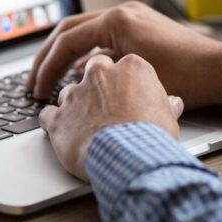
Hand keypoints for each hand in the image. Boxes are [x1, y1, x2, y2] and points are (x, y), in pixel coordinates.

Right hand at [27, 1, 221, 109]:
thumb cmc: (187, 78)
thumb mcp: (134, 77)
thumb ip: (99, 73)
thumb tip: (74, 80)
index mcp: (118, 20)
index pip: (67, 40)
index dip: (47, 67)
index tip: (37, 89)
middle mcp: (123, 12)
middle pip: (70, 30)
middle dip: (48, 57)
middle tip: (33, 82)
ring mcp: (133, 16)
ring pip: (85, 32)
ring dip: (66, 55)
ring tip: (51, 80)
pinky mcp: (141, 26)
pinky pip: (104, 37)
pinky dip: (88, 54)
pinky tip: (82, 76)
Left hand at [39, 53, 184, 180]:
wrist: (129, 157)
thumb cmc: (152, 136)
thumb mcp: (169, 116)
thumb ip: (166, 104)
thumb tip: (173, 103)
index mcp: (130, 67)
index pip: (122, 65)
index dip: (123, 81)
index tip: (125, 93)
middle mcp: (100, 74)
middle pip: (93, 71)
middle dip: (96, 85)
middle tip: (104, 104)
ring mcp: (76, 94)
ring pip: (69, 93)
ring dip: (75, 106)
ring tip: (86, 126)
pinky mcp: (58, 117)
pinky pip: (48, 115)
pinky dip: (53, 123)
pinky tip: (62, 133)